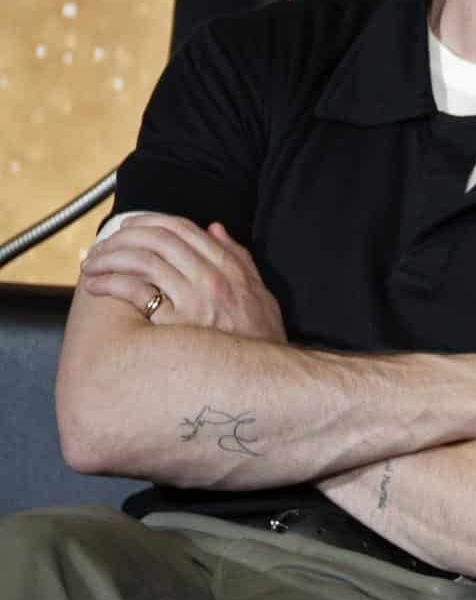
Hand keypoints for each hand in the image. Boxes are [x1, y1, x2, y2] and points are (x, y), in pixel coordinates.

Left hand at [80, 216, 285, 342]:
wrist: (259, 377)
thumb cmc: (258, 337)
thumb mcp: (259, 291)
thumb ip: (239, 258)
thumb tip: (215, 229)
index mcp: (229, 267)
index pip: (184, 229)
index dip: (151, 221)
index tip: (130, 225)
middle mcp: (211, 278)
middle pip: (159, 239)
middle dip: (124, 236)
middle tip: (103, 244)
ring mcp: (193, 299)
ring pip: (142, 260)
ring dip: (110, 257)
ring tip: (92, 264)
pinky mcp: (174, 323)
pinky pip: (135, 291)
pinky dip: (110, 282)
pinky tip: (96, 286)